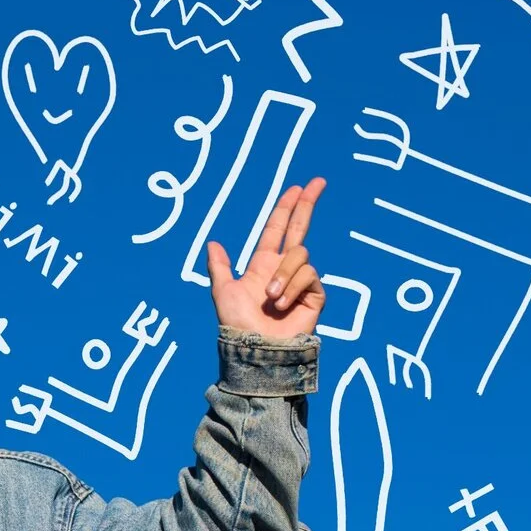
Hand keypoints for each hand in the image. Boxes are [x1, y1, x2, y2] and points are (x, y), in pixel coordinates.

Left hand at [206, 178, 325, 339]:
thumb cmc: (237, 325)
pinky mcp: (314, 294)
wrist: (256, 348)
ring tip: (271, 299)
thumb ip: (219, 267)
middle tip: (318, 182)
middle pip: (299, 228)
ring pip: (299, 254)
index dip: (286, 207)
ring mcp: (301, 281)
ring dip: (283, 274)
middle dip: (307, 203)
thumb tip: (212, 242)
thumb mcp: (222, 291)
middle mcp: (284, 269)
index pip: (278, 228)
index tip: (297, 188)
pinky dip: (293, 286)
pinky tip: (284, 304)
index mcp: (263, 264)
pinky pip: (308, 274)